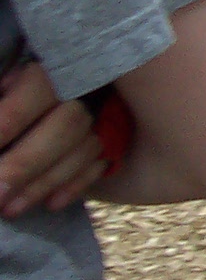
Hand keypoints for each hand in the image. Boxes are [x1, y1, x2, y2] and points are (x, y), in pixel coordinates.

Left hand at [0, 65, 102, 218]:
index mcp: (57, 69)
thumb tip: (0, 104)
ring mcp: (109, 114)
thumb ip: (7, 94)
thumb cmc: (32, 81)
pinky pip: (101, 164)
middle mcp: (89, 90)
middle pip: (64, 128)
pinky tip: (50, 205)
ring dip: (43, 184)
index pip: (32, 95)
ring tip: (9, 210)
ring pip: (82, 151)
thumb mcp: (17, 78)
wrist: (81, 76)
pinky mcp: (119, 136)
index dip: (6, 124)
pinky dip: (76, 186)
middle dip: (24, 165)